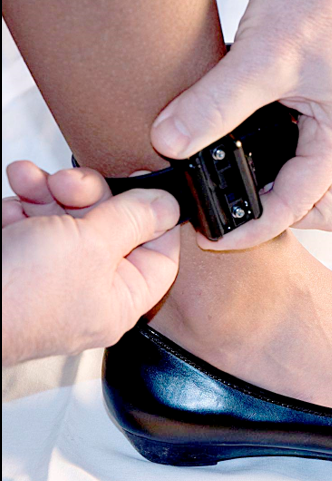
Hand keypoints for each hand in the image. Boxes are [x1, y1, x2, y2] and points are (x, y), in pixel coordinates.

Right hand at [2, 161, 179, 365]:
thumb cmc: (18, 296)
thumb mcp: (92, 245)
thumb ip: (133, 219)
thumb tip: (168, 205)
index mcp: (120, 298)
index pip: (159, 255)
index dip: (156, 219)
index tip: (145, 186)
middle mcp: (90, 288)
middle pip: (112, 228)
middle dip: (90, 196)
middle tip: (71, 184)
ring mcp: (52, 274)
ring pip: (69, 218)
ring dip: (50, 191)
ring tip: (29, 182)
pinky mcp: (18, 258)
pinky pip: (33, 221)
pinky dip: (23, 203)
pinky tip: (12, 199)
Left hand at [150, 0, 331, 249]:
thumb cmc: (318, 2)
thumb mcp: (260, 57)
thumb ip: (214, 104)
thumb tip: (171, 143)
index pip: (298, 204)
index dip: (255, 228)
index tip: (215, 238)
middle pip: (326, 208)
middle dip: (284, 217)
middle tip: (238, 210)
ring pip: (325, 188)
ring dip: (290, 197)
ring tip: (249, 187)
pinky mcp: (329, 110)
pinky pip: (315, 159)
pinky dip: (288, 168)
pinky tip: (261, 153)